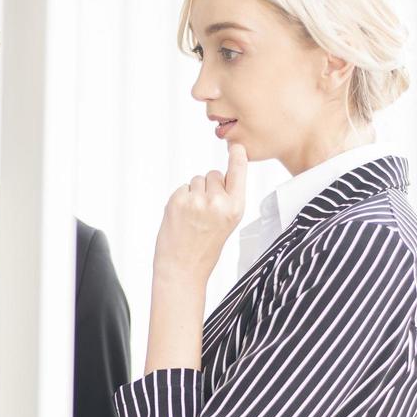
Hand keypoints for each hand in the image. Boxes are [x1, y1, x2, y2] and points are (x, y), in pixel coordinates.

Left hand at [154, 143, 247, 284]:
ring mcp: (197, 201)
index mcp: (236, 208)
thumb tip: (216, 175)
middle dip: (208, 187)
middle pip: (213, 174)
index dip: (237, 157)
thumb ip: (226, 200)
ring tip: (193, 218)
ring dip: (194, 193)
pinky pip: (182, 188)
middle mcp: (218, 202)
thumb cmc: (205, 248)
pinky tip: (182, 218)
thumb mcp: (227, 224)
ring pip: (196, 180)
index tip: (236, 146)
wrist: (182, 269)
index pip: (238, 173)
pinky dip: (181, 200)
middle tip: (204, 213)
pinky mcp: (178, 201)